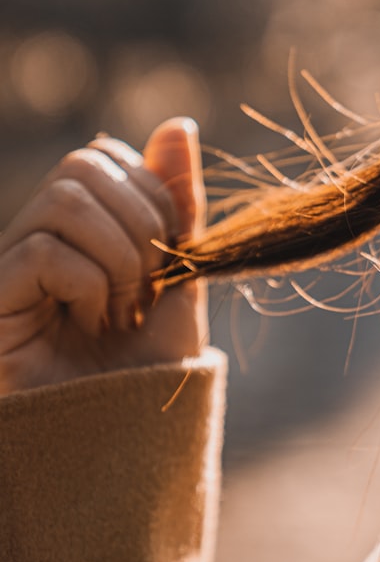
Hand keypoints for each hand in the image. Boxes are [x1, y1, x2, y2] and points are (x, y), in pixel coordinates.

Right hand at [0, 118, 206, 393]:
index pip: (108, 155)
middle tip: (145, 290)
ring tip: (119, 312)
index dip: (155, 197)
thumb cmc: (151, 362)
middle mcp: (36, 235)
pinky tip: (90, 324)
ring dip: (120, 258)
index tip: (169, 261)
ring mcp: (8, 265)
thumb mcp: (180, 274)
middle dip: (142, 225)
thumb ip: (177, 202)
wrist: (126, 437)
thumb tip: (179, 124)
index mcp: (81, 226)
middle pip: (85, 164)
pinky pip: (44, 250)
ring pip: (67, 200)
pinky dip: (90, 286)